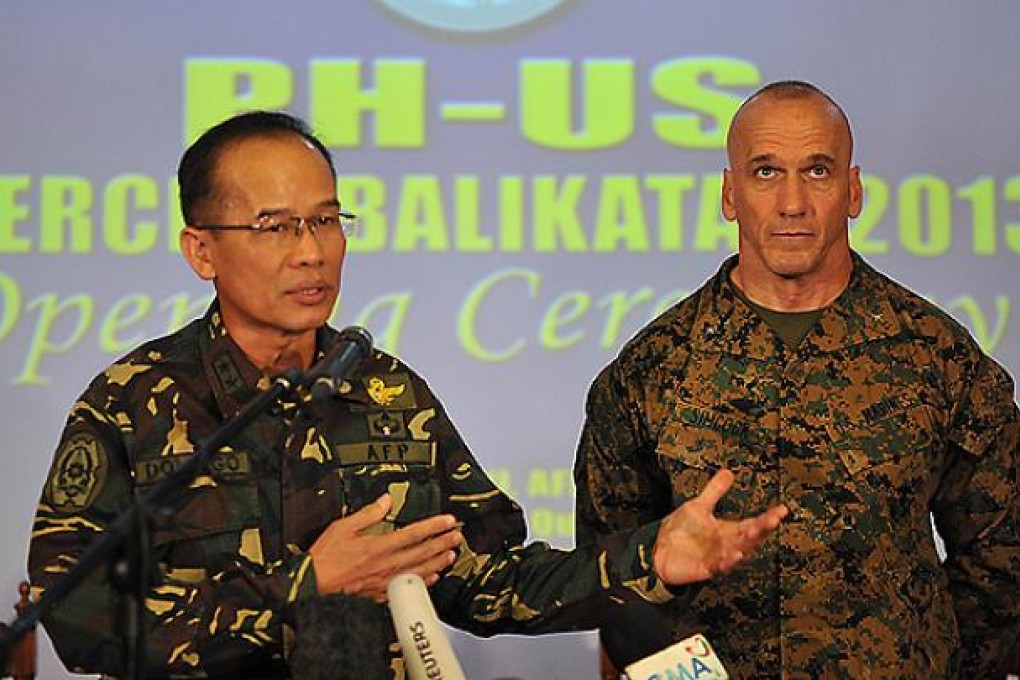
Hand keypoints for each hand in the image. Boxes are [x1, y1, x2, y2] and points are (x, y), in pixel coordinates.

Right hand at [309, 494, 463, 600]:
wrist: (313, 586)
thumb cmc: (325, 558)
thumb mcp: (343, 527)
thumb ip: (368, 514)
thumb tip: (385, 500)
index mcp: (379, 546)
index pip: (414, 534)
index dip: (434, 526)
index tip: (448, 521)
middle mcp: (386, 565)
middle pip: (422, 553)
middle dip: (442, 543)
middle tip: (457, 537)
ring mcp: (385, 581)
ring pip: (419, 571)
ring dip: (437, 562)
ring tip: (450, 555)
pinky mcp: (380, 594)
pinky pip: (407, 588)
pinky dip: (423, 582)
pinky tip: (431, 578)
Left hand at [652, 469, 786, 584]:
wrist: (660, 551)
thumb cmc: (682, 532)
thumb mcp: (699, 507)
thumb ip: (715, 491)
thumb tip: (728, 472)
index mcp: (728, 531)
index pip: (753, 524)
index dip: (767, 518)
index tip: (782, 509)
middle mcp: (727, 545)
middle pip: (749, 537)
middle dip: (761, 529)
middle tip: (773, 519)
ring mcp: (717, 558)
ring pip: (737, 552)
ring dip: (746, 544)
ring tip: (755, 532)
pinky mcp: (704, 569)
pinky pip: (718, 567)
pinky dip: (727, 562)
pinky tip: (736, 554)